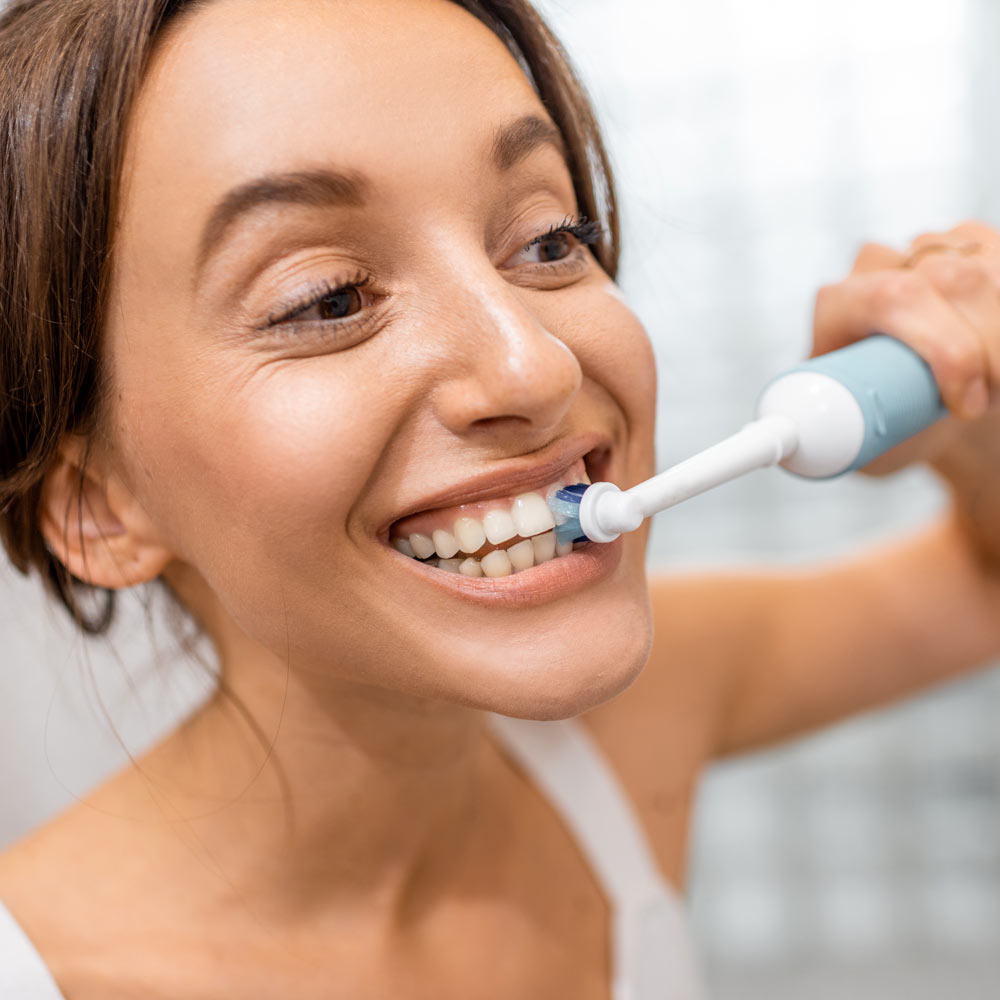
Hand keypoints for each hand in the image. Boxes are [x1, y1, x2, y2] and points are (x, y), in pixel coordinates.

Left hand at [811, 220, 999, 473]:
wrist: (919, 403)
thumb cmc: (884, 423)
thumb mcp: (852, 441)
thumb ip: (832, 438)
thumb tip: (803, 443)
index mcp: (839, 304)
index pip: (891, 299)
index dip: (943, 348)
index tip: (965, 405)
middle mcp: (882, 265)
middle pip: (954, 281)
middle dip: (985, 350)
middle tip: (984, 403)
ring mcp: (935, 248)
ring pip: (991, 276)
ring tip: (990, 387)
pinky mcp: (979, 245)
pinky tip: (995, 361)